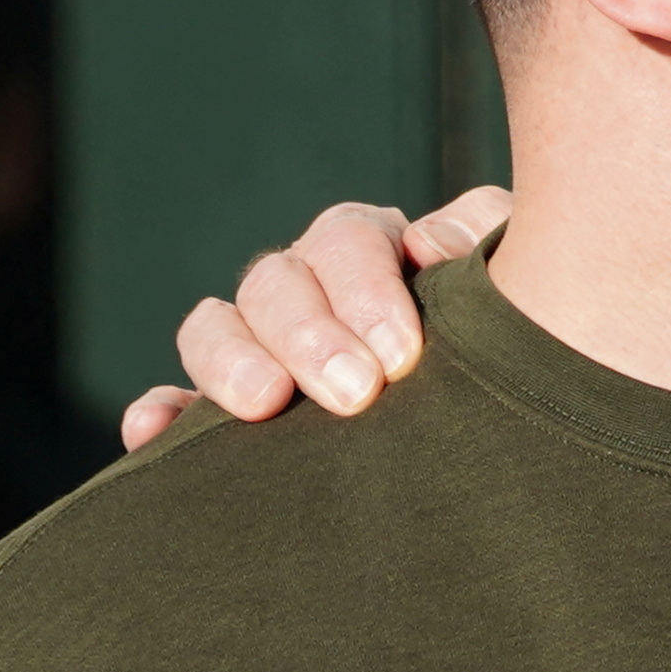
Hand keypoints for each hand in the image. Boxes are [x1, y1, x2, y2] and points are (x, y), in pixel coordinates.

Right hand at [116, 189, 511, 450]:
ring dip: (231, 362)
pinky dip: (161, 414)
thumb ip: (487, 240)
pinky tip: (149, 430)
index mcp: (372, 249)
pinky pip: (176, 404)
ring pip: (214, 328)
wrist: (515, 413)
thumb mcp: (517, 275)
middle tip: (355, 394)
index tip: (403, 355)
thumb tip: (430, 246)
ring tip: (265, 406)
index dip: (365, 289)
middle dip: (309, 335)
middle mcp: (306, 288)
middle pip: (275, 283)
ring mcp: (259, 346)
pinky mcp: (225, 410)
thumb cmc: (521, 331)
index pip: (344, 241)